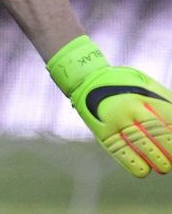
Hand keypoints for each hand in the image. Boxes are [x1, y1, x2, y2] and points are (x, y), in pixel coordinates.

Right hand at [48, 35, 171, 176]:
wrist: (86, 79)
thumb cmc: (124, 85)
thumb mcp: (146, 85)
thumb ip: (165, 102)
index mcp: (144, 95)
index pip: (168, 117)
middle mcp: (129, 107)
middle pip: (156, 132)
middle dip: (169, 148)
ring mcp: (115, 119)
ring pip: (140, 144)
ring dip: (156, 159)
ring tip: (164, 167)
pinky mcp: (102, 131)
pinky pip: (119, 151)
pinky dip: (133, 164)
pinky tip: (143, 170)